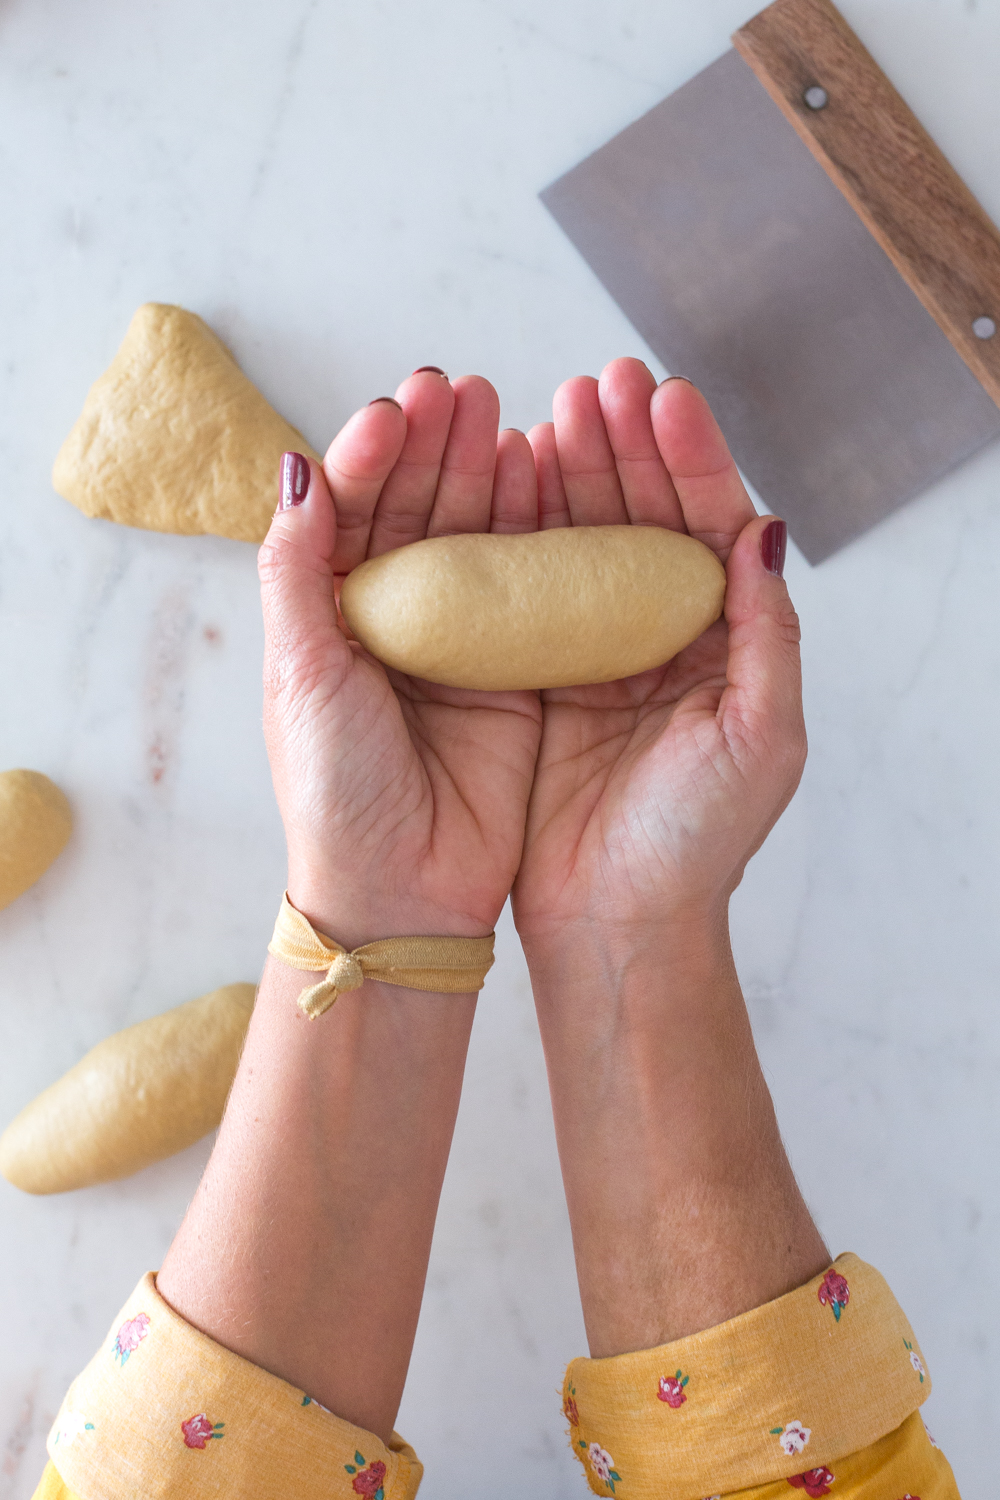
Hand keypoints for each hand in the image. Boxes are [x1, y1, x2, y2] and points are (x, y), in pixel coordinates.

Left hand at [259, 371, 542, 944]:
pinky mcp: (516, 671)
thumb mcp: (298, 672)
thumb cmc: (335, 789)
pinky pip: (531, 588)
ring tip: (507, 417)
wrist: (403, 890)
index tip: (402, 406)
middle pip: (417, 509)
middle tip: (463, 390)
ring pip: (476, 536)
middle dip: (436, 446)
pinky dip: (539, 533)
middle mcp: (395, 619)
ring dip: (489, 475)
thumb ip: (296, 568)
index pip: (350, 509)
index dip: (374, 453)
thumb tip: (298, 468)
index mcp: (330, 614)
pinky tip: (545, 481)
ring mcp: (459, 642)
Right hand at [512, 359, 804, 947]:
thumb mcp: (761, 738)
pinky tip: (506, 484)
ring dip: (570, 475)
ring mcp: (596, 652)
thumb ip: (767, 634)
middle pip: (644, 518)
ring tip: (549, 414)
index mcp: (724, 643)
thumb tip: (766, 532)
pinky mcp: (537, 677)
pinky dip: (519, 534)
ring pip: (584, 540)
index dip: (690, 459)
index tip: (660, 397)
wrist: (615, 924)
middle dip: (624, 447)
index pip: (711, 527)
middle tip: (595, 385)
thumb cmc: (696, 844)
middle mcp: (661, 637)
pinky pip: (528, 590)